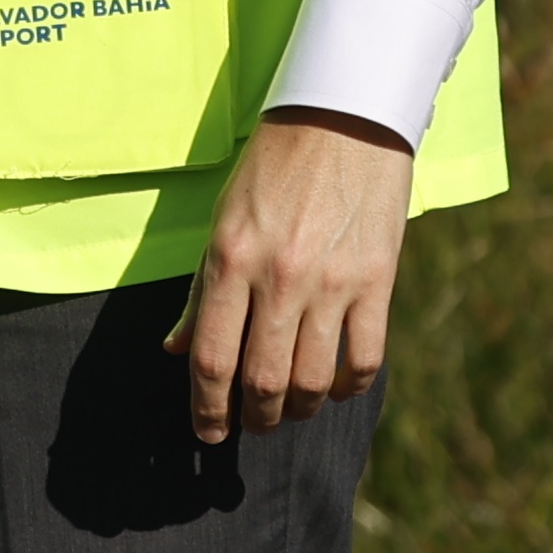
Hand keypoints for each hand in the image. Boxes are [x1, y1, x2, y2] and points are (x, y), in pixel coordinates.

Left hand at [168, 105, 411, 441]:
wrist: (342, 120)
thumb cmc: (271, 169)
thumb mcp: (222, 220)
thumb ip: (202, 290)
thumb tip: (175, 348)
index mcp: (230, 259)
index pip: (211, 359)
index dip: (206, 408)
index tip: (206, 432)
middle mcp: (278, 277)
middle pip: (262, 381)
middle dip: (252, 418)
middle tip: (250, 426)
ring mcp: (331, 283)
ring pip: (313, 380)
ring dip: (299, 409)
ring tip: (290, 411)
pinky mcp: (377, 282)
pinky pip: (366, 359)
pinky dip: (350, 386)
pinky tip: (338, 388)